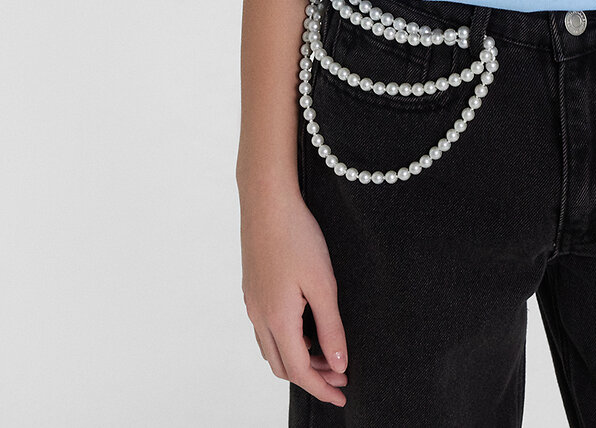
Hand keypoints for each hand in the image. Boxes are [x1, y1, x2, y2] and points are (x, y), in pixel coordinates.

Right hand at [240, 186, 348, 408]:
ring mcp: (252, 303)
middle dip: (312, 377)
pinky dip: (287, 340)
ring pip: (272, 349)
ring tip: (328, 352)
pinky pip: (266, 329)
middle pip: (283, 366)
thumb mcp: (323, 283)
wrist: (266, 201)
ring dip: (299, 359)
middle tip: (341, 374)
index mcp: (277, 320)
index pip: (300, 371)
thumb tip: (338, 363)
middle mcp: (259, 317)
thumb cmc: (297, 236)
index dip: (322, 388)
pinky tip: (306, 326)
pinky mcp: (252, 289)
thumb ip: (331, 327)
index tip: (343, 395)